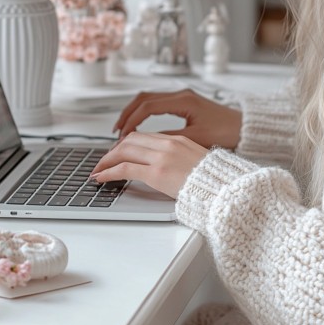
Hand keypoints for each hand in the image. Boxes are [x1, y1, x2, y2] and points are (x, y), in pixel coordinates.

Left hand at [91, 131, 206, 197]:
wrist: (225, 188)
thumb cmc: (214, 180)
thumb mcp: (196, 162)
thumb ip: (179, 159)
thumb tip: (167, 167)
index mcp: (178, 140)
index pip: (144, 136)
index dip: (127, 144)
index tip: (118, 152)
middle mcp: (168, 144)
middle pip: (131, 140)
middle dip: (113, 151)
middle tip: (103, 161)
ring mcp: (161, 157)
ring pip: (124, 151)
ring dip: (107, 161)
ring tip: (98, 170)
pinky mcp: (156, 173)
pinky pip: (124, 169)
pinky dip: (109, 172)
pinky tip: (101, 177)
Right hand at [113, 88, 241, 149]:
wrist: (245, 128)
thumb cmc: (227, 133)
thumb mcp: (196, 139)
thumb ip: (170, 139)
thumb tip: (147, 143)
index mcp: (183, 101)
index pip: (147, 107)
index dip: (132, 121)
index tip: (122, 135)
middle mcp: (181, 95)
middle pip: (143, 99)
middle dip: (127, 114)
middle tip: (116, 132)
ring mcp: (182, 97)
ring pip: (148, 99)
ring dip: (134, 112)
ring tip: (123, 129)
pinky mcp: (184, 103)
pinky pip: (157, 104)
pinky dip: (144, 113)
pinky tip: (140, 126)